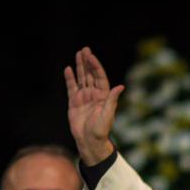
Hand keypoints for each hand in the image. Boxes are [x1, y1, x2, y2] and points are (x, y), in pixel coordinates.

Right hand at [64, 47, 122, 165]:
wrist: (89, 141)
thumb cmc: (101, 130)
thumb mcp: (108, 114)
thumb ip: (112, 100)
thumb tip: (120, 87)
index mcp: (103, 96)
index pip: (99, 77)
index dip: (95, 66)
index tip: (90, 56)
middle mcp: (94, 94)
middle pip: (90, 75)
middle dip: (88, 62)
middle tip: (85, 49)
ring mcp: (83, 97)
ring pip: (81, 78)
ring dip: (80, 66)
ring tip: (78, 54)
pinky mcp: (74, 102)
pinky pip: (71, 87)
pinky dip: (70, 78)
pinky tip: (68, 69)